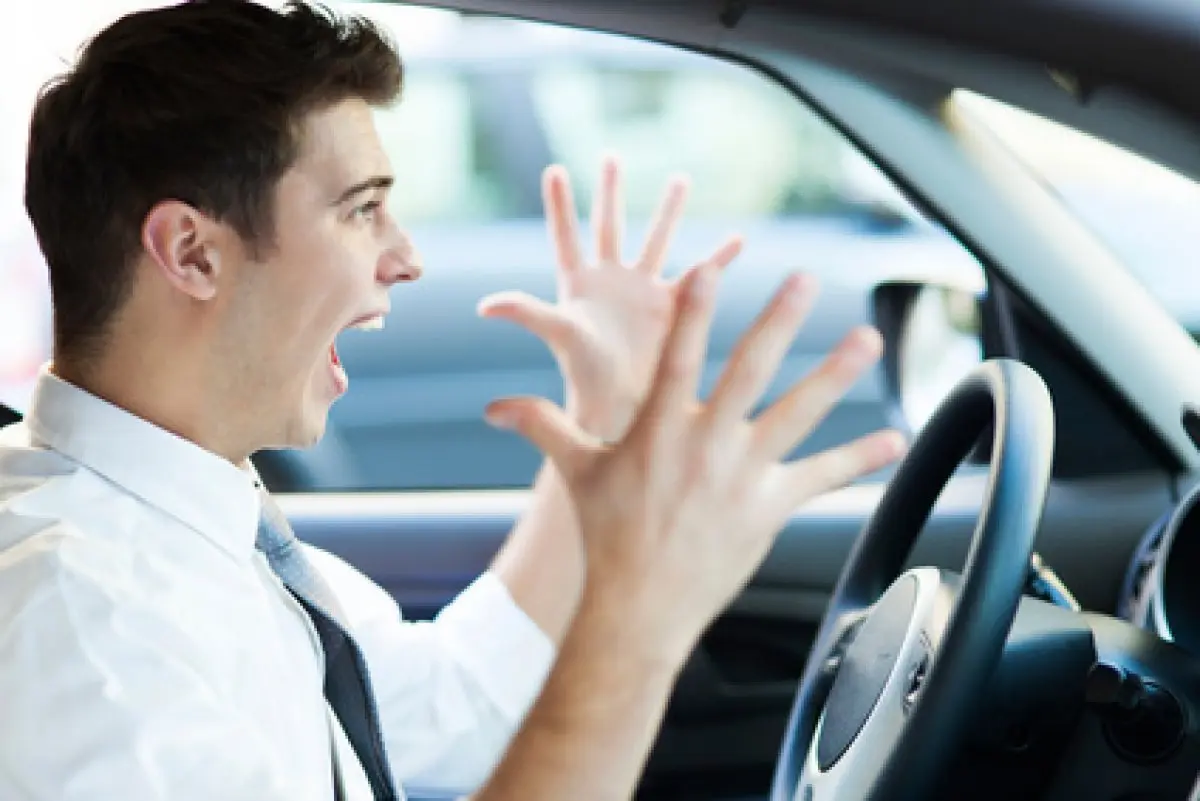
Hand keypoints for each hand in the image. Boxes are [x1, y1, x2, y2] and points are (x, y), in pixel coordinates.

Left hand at [477, 157, 741, 441]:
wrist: (623, 408)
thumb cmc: (586, 374)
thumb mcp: (559, 335)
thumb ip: (527, 313)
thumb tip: (485, 305)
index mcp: (580, 284)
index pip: (567, 234)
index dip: (560, 204)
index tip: (553, 169)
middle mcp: (611, 282)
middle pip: (610, 225)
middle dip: (610, 192)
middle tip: (611, 156)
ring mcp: (643, 293)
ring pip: (658, 240)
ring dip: (669, 211)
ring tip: (680, 179)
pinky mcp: (673, 308)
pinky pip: (701, 275)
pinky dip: (719, 258)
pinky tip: (738, 239)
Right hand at [484, 266, 906, 653]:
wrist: (639, 607)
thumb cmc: (608, 535)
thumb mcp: (575, 474)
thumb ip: (541, 426)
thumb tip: (493, 405)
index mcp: (658, 429)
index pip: (678, 356)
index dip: (694, 309)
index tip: (712, 268)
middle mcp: (704, 445)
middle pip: (749, 371)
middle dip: (778, 321)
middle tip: (805, 280)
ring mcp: (742, 476)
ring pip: (796, 414)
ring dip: (834, 375)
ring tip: (867, 339)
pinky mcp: (769, 508)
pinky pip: (820, 476)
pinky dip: (858, 458)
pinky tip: (894, 440)